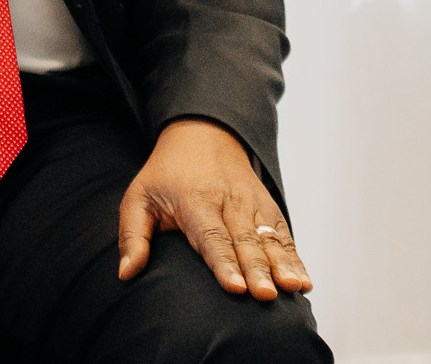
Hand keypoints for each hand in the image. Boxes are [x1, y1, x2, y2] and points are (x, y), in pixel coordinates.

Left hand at [117, 118, 311, 300]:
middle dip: (257, 270)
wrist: (203, 135)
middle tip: (265, 295)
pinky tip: (304, 281)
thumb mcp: (139, 197)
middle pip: (244, 241)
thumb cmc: (165, 175)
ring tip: (293, 288)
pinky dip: (295, 257)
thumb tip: (126, 273)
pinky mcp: (267, 207)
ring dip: (283, 264)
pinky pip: (283, 235)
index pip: (211, 236)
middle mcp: (228, 201)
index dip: (224, 263)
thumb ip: (133, 235)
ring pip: (269, 238)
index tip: (236, 287)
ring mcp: (251, 203)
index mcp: (195, 200)